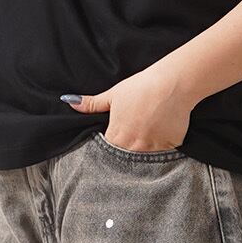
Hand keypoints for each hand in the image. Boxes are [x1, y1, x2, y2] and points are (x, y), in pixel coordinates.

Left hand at [63, 64, 194, 150]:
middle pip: (126, 157)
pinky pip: (164, 155)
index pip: (108, 151)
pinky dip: (162, 148)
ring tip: (148, 136)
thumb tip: (69, 101)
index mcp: (117, 135)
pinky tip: (163, 134)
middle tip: (133, 138)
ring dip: (144, 152)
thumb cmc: (141, 87)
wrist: (172, 84)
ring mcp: (153, 148)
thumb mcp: (113, 95)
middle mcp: (133, 146)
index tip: (117, 140)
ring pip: (145, 158)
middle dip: (127, 152)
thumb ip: (92, 104)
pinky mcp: (171, 146)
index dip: (111, 147)